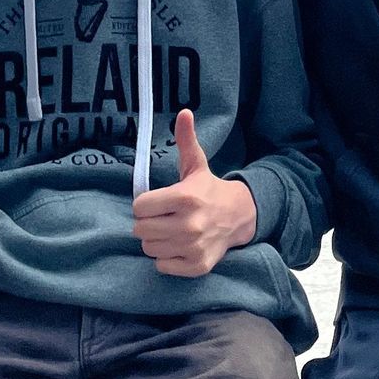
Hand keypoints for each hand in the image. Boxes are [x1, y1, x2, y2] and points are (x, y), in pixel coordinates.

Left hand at [131, 109, 255, 277]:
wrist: (239, 217)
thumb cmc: (208, 189)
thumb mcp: (196, 164)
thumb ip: (185, 139)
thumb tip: (184, 112)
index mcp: (184, 197)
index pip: (139, 207)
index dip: (144, 204)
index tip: (156, 202)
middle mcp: (189, 224)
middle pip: (140, 230)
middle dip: (147, 223)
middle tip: (161, 217)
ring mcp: (193, 247)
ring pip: (149, 248)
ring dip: (155, 240)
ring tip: (170, 231)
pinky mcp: (197, 266)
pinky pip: (162, 266)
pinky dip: (166, 258)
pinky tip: (178, 246)